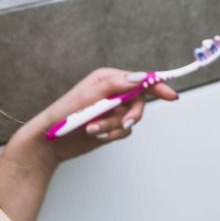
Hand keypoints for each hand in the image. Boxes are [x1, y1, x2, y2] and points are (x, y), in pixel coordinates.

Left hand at [8, 68, 179, 169]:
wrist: (48, 143)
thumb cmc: (61, 116)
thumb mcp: (88, 97)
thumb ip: (115, 86)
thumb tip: (140, 77)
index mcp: (107, 79)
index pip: (139, 80)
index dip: (157, 86)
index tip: (171, 95)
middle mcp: (112, 92)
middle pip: (139, 101)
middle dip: (130, 114)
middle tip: (124, 124)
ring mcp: (112, 110)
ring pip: (131, 118)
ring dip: (114, 126)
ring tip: (94, 129)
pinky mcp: (111, 126)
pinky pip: (124, 131)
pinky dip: (112, 134)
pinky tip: (97, 135)